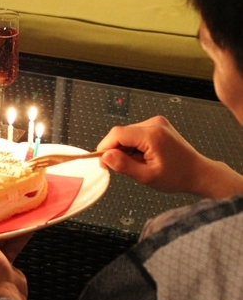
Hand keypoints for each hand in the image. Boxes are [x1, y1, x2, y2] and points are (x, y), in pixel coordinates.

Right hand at [97, 115, 242, 196]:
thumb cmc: (176, 177)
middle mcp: (154, 124)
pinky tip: (141, 156)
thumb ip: (124, 166)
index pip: (117, 134)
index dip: (105, 147)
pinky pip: (135, 132)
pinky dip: (132, 144)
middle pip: (121, 132)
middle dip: (116, 149)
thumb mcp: (147, 177)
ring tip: (136, 163)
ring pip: (127, 132)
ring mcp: (156, 122)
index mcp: (152, 135)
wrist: (198, 172)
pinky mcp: (157, 124)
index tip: (102, 161)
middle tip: (118, 166)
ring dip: (125, 147)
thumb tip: (105, 157)